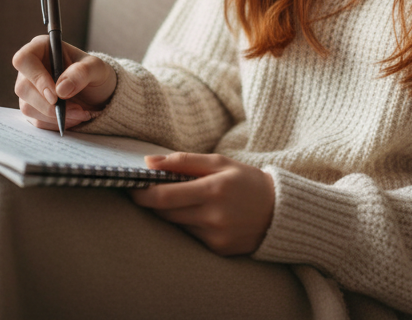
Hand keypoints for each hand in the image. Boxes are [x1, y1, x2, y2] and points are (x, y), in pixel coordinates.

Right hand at [12, 35, 116, 130]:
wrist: (97, 93)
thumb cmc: (94, 73)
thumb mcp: (96, 68)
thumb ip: (81, 73)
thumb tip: (60, 90)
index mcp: (41, 48)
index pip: (24, 59)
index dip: (36, 78)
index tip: (55, 95)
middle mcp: (30, 68)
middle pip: (22, 88)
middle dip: (49, 104)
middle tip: (76, 109)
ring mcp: (28, 89)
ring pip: (27, 107)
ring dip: (54, 115)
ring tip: (80, 113)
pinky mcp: (32, 107)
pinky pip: (35, 120)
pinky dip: (55, 123)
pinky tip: (73, 118)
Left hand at [132, 153, 274, 255]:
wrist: (280, 211)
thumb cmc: (246, 181)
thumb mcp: (220, 163)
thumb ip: (184, 161)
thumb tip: (148, 162)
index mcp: (213, 189)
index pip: (164, 196)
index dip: (142, 193)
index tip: (132, 186)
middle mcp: (213, 216)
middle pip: (166, 213)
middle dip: (153, 202)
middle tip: (148, 191)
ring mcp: (216, 236)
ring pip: (177, 225)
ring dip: (172, 213)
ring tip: (184, 200)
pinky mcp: (219, 249)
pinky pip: (191, 237)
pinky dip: (189, 225)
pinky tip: (203, 215)